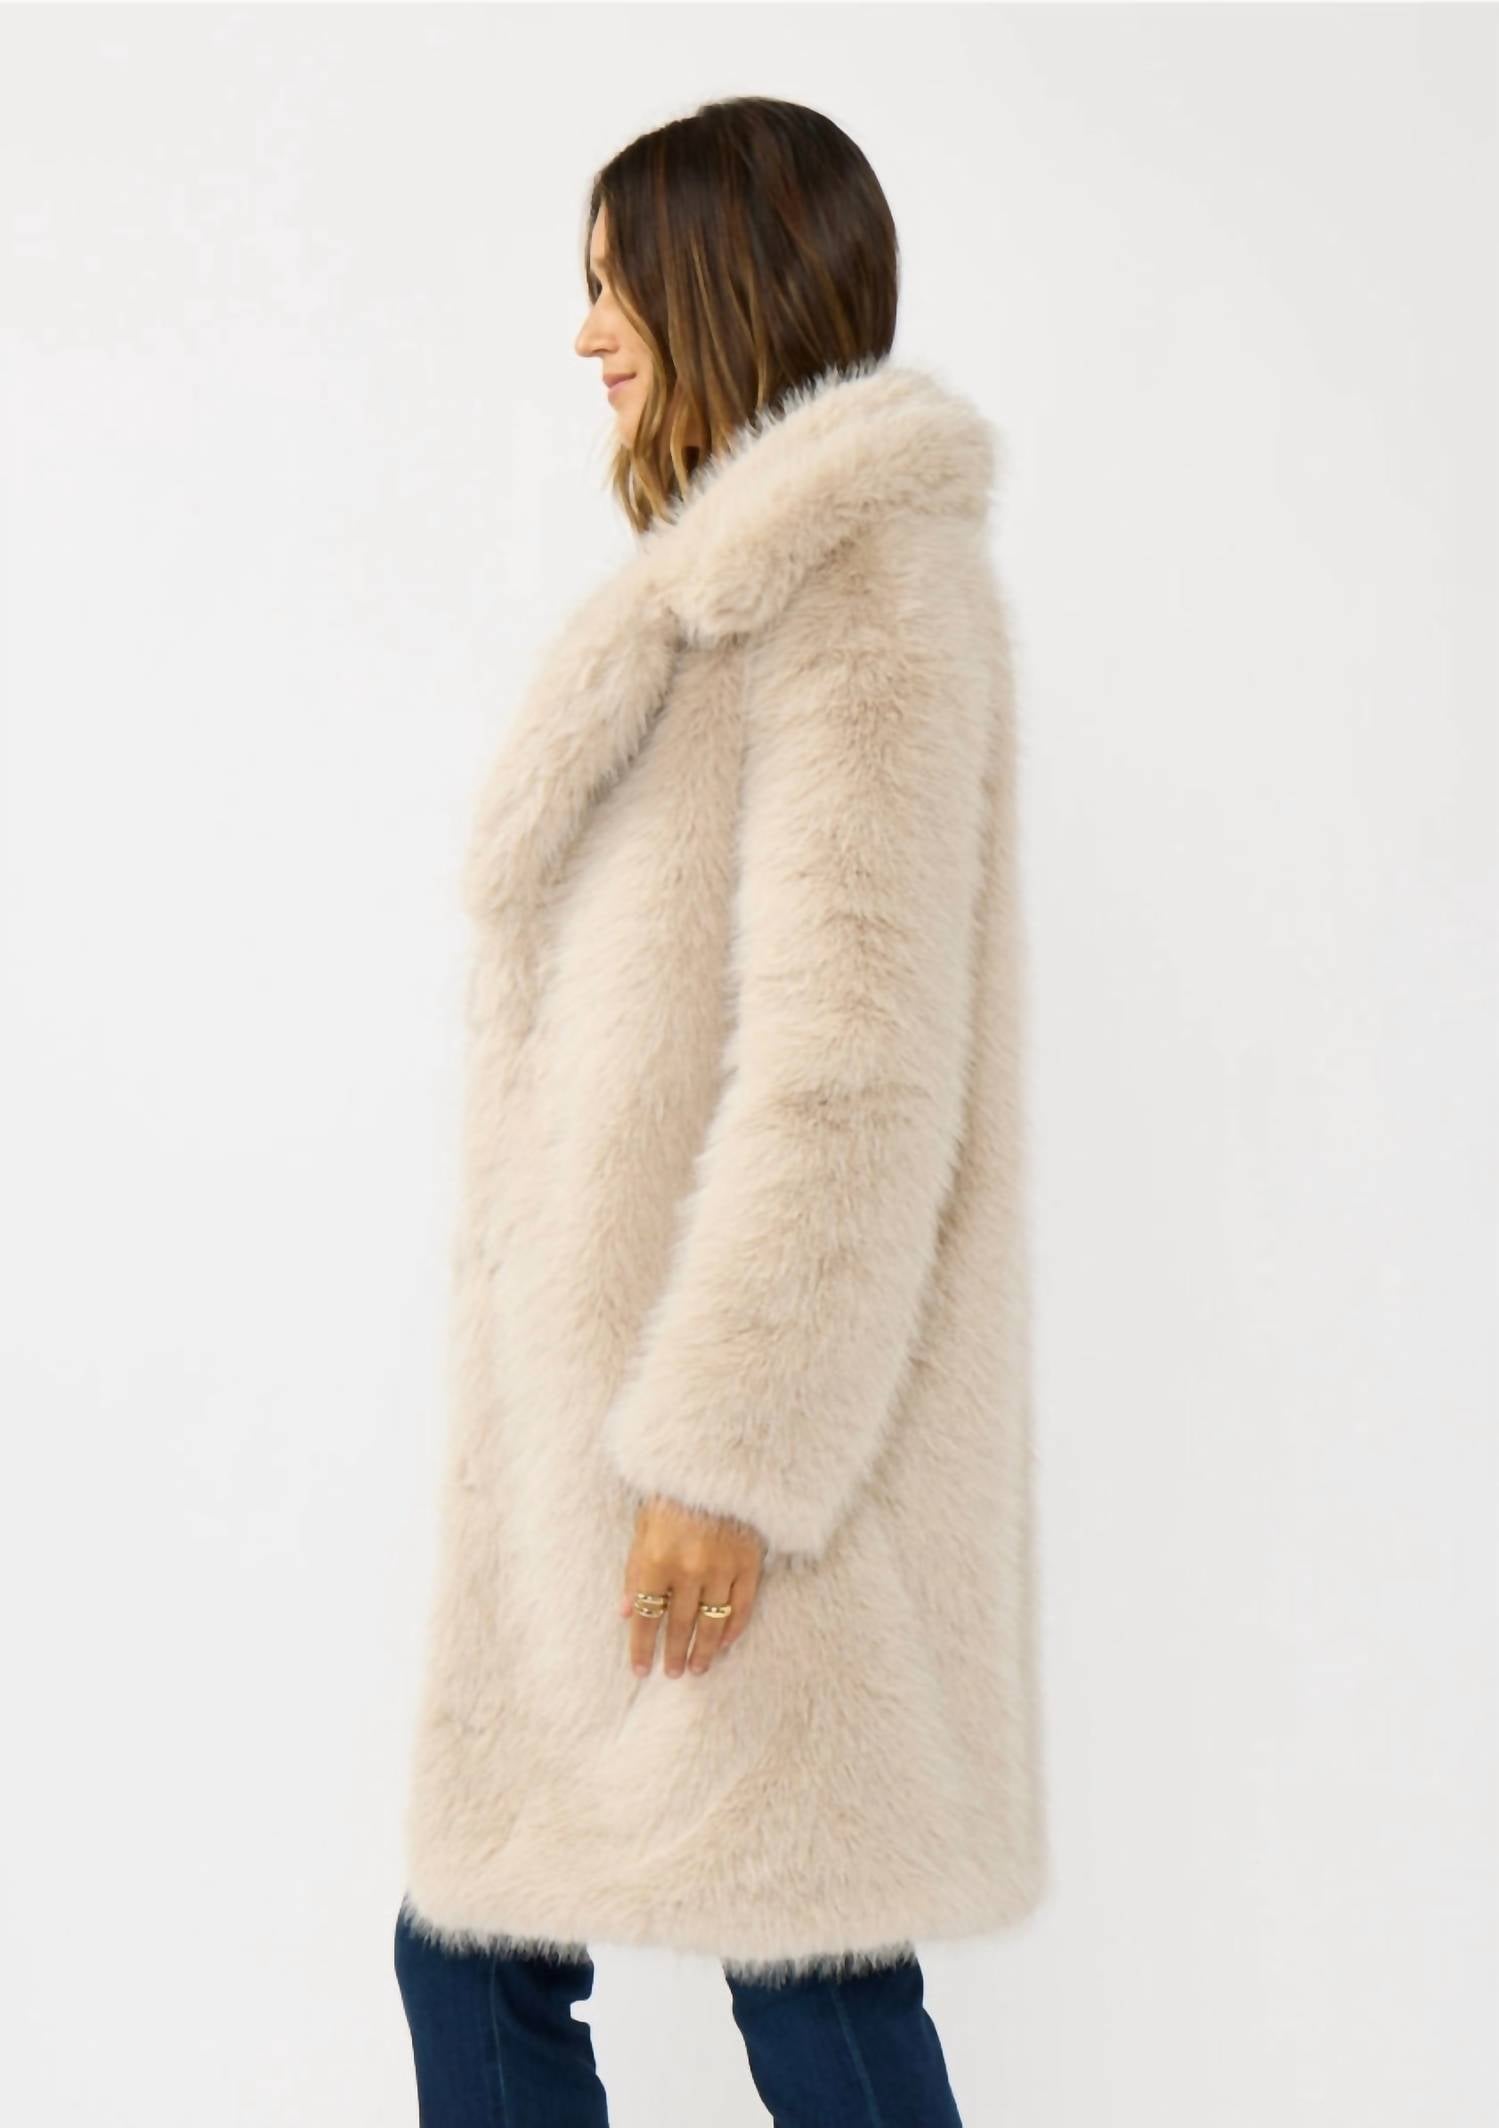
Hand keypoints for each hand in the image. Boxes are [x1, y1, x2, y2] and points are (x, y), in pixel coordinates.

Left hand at [617, 1494, 764, 1677]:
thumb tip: (623, 1613)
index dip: (641, 1647)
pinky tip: (726, 1644)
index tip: (640, 1670)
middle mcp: (689, 1569)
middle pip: (679, 1625)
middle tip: (672, 1673)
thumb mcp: (643, 1526)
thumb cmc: (673, 1494)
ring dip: (704, 1650)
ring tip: (697, 1668)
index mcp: (656, 1559)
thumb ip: (634, 1571)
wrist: (717, 1463)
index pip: (645, 1616)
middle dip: (673, 1653)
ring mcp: (722, 1568)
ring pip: (712, 1623)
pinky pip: (742, 1606)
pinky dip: (734, 1629)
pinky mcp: (749, 1563)